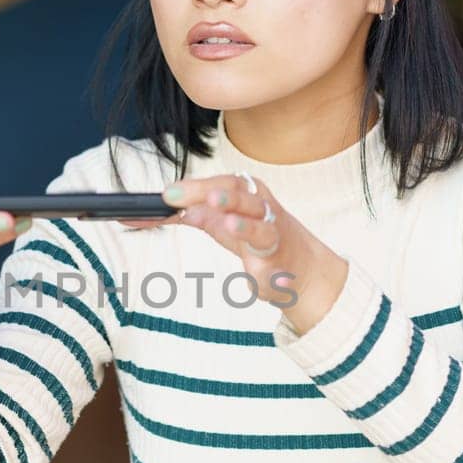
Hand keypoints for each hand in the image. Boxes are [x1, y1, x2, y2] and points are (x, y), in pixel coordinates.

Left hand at [159, 173, 349, 334]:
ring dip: (246, 227)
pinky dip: (272, 274)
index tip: (168, 195)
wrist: (300, 267)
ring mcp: (274, 239)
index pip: (224, 183)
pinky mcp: (279, 268)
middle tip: (206, 198)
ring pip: (261, 229)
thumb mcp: (224, 224)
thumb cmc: (258, 238)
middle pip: (245, 197)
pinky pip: (276, 271)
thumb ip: (195, 215)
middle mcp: (264, 211)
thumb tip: (162, 209)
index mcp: (249, 195)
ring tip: (229, 224)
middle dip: (225, 197)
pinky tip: (267, 278)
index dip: (197, 187)